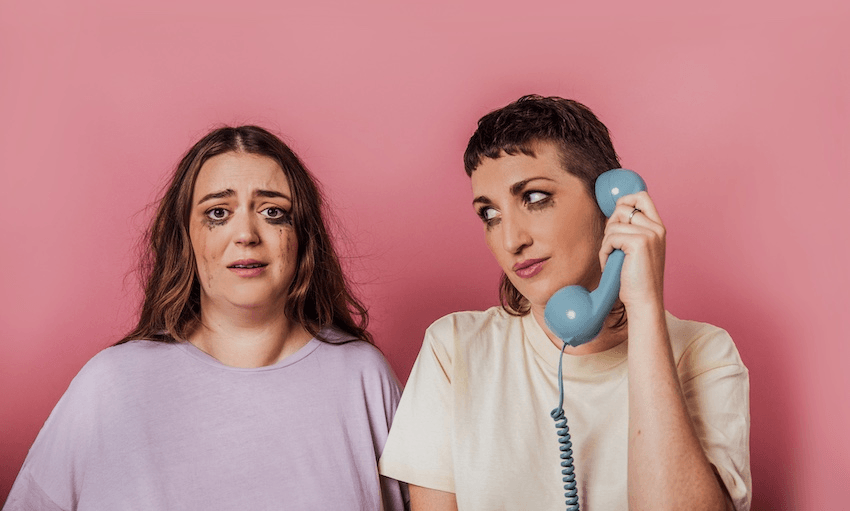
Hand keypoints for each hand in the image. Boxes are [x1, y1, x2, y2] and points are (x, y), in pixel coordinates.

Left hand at [599, 191, 665, 312]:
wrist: (644, 301)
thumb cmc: (637, 279)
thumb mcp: (638, 250)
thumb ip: (632, 231)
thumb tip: (613, 213)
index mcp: (658, 228)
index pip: (642, 196)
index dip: (624, 200)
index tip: (615, 217)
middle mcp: (657, 228)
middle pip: (622, 208)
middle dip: (610, 225)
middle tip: (611, 246)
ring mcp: (650, 234)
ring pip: (613, 224)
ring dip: (606, 243)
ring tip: (612, 260)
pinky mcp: (639, 242)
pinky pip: (610, 238)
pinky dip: (604, 252)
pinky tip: (610, 265)